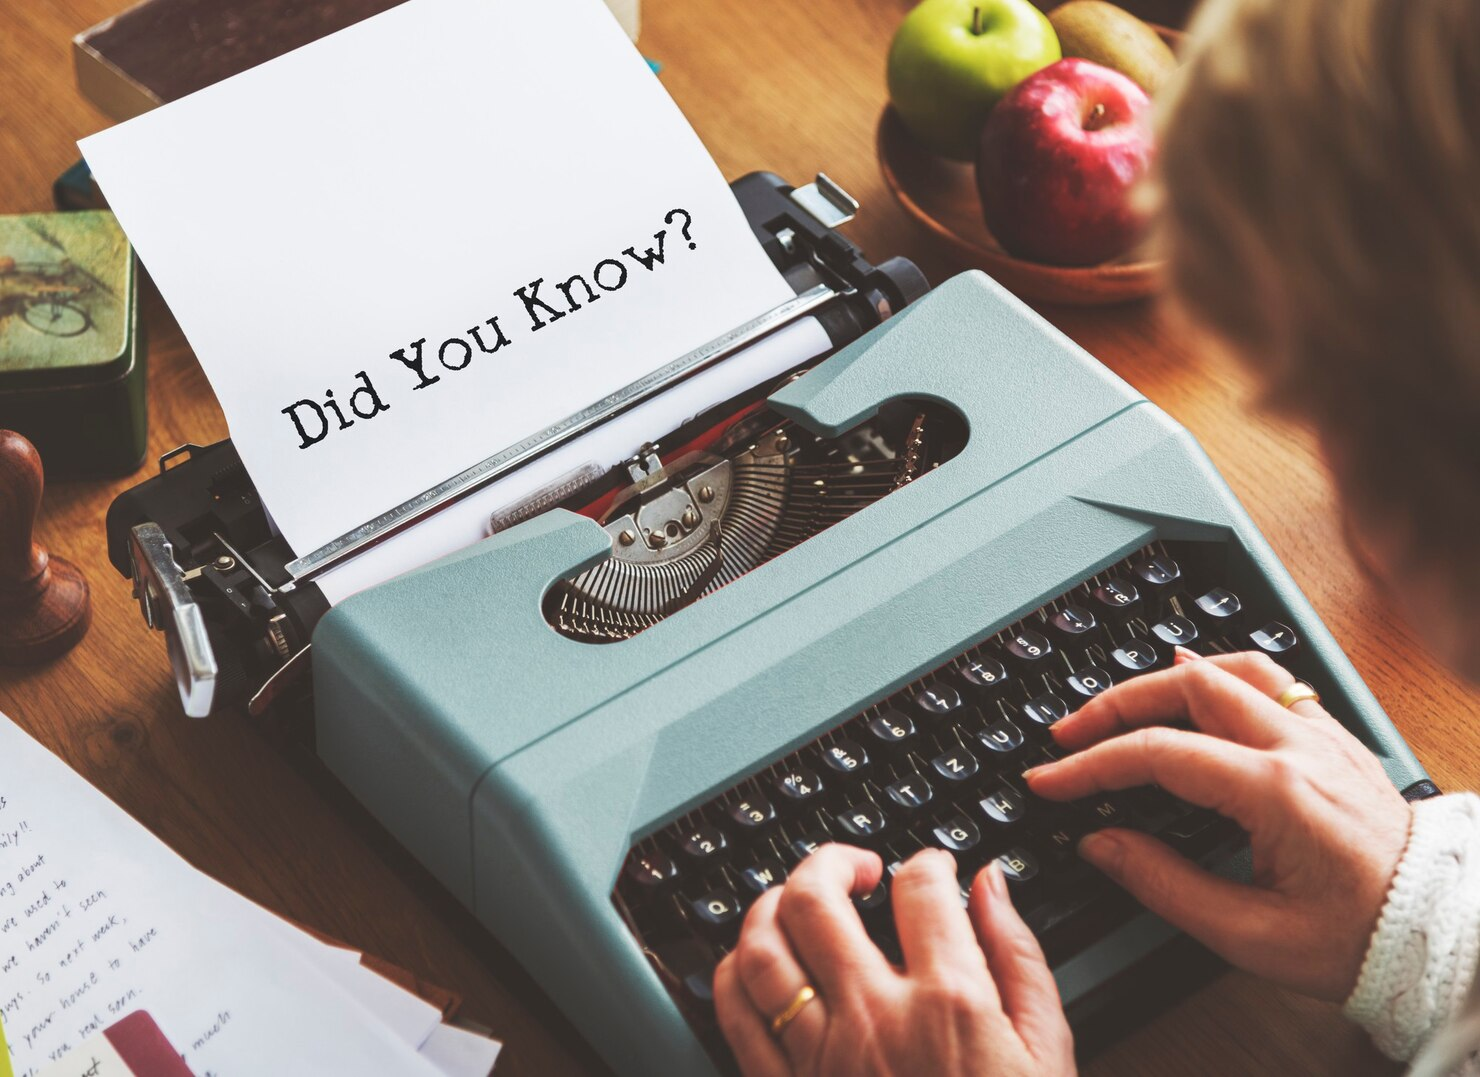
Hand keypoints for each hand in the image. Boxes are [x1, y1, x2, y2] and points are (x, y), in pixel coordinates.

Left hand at [713, 845, 1074, 1076]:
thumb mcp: (1046, 1053)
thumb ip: (1018, 957)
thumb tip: (991, 887)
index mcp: (951, 1003)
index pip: (919, 888)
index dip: (925, 861)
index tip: (931, 870)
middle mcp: (875, 1019)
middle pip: (814, 897)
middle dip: (831, 859)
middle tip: (856, 868)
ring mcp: (821, 1058)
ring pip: (761, 947)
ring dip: (773, 904)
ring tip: (799, 901)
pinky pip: (735, 1014)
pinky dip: (736, 970)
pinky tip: (761, 962)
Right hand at [1025, 649, 1412, 1000]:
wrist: (1440, 935)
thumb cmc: (1358, 941)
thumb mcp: (1250, 934)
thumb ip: (1164, 884)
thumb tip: (1101, 843)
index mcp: (1276, 792)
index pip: (1158, 753)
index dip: (1091, 765)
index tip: (1049, 781)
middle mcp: (1299, 747)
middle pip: (1186, 685)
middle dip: (1114, 705)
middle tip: (1069, 735)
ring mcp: (1320, 735)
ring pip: (1228, 667)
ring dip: (1163, 678)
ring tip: (1119, 705)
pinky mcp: (1334, 739)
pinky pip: (1270, 679)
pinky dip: (1219, 673)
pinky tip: (1194, 683)